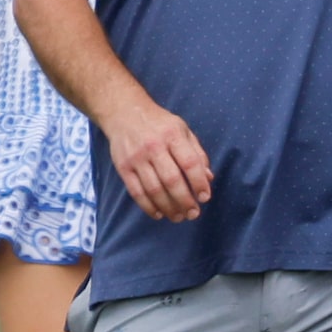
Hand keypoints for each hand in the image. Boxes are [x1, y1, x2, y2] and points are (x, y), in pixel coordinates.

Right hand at [103, 97, 211, 221]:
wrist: (125, 114)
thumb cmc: (160, 123)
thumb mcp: (183, 130)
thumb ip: (196, 153)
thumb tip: (208, 177)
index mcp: (173, 136)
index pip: (190, 163)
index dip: (199, 182)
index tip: (205, 197)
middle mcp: (155, 148)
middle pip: (171, 180)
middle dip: (184, 200)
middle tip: (193, 214)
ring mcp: (137, 159)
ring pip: (154, 189)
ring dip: (168, 207)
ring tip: (178, 217)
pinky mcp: (123, 168)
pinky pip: (136, 192)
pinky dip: (148, 206)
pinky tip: (158, 214)